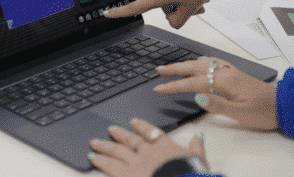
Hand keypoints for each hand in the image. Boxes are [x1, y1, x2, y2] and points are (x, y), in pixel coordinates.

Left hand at [89, 118, 206, 176]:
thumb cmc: (190, 175)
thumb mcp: (199, 161)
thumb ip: (197, 149)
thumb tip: (198, 138)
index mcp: (165, 148)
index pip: (152, 133)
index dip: (142, 127)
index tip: (134, 122)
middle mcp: (148, 153)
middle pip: (130, 141)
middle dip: (119, 134)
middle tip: (110, 129)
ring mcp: (135, 165)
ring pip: (116, 152)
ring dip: (105, 147)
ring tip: (95, 144)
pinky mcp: (126, 176)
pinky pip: (110, 168)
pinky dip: (101, 163)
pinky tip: (93, 159)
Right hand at [154, 57, 278, 130]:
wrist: (285, 105)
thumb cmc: (264, 111)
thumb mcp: (240, 113)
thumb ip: (217, 104)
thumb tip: (197, 96)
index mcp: (226, 82)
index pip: (193, 83)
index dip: (175, 86)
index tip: (159, 88)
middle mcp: (227, 73)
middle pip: (196, 68)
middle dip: (175, 69)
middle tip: (159, 70)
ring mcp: (231, 72)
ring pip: (203, 64)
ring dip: (186, 64)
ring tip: (173, 67)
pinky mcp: (235, 75)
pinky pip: (213, 63)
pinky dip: (201, 62)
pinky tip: (199, 64)